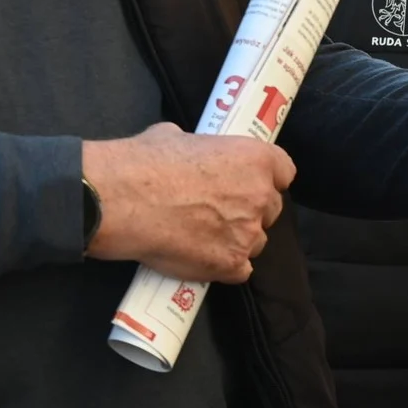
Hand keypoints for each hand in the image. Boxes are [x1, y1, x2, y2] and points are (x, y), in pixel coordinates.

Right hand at [81, 122, 294, 283]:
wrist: (123, 200)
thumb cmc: (148, 161)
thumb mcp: (178, 136)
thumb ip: (201, 148)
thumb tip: (191, 149)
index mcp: (257, 158)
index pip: (284, 172)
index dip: (267, 180)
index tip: (249, 185)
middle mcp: (261, 196)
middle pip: (271, 209)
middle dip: (250, 212)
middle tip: (220, 214)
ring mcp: (248, 233)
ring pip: (255, 242)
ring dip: (237, 241)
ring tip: (205, 239)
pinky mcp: (230, 264)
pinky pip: (239, 271)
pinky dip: (224, 267)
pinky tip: (202, 259)